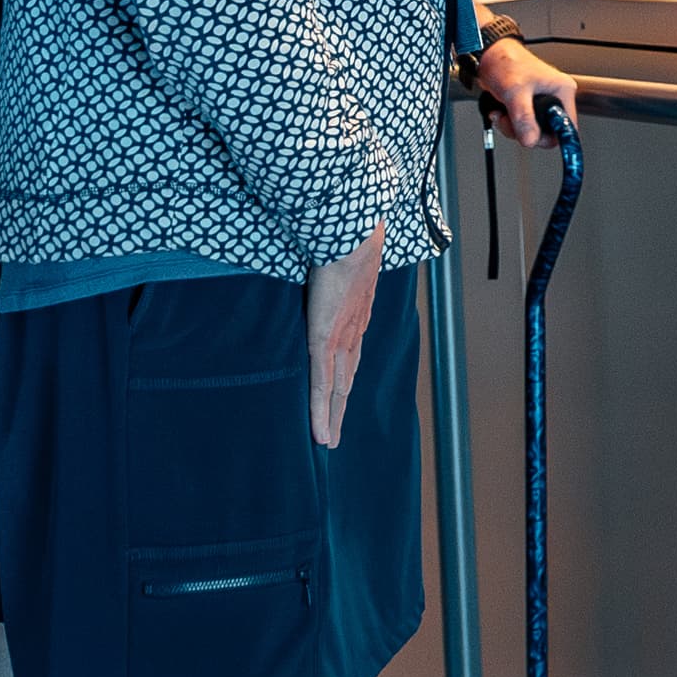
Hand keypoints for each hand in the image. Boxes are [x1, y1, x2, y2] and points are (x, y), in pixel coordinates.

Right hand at [305, 217, 384, 446]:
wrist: (353, 235)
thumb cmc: (345, 241)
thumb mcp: (340, 262)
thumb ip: (332, 274)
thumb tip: (320, 268)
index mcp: (357, 314)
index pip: (351, 354)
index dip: (345, 378)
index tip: (341, 397)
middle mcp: (353, 332)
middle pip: (347, 379)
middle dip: (341, 408)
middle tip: (334, 435)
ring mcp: (340, 338)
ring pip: (337, 389)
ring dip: (333, 417)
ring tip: (327, 441)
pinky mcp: (325, 340)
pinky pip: (322, 384)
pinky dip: (321, 411)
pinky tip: (320, 432)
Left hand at [456, 35, 578, 146]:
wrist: (488, 56)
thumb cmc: (506, 62)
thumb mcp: (515, 92)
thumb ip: (524, 118)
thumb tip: (531, 140)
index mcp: (562, 90)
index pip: (567, 126)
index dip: (552, 135)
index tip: (537, 139)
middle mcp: (554, 98)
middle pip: (547, 132)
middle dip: (526, 131)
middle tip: (513, 123)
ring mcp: (540, 103)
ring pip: (532, 131)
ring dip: (513, 128)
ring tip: (503, 115)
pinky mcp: (527, 106)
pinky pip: (522, 126)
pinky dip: (508, 124)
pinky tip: (501, 113)